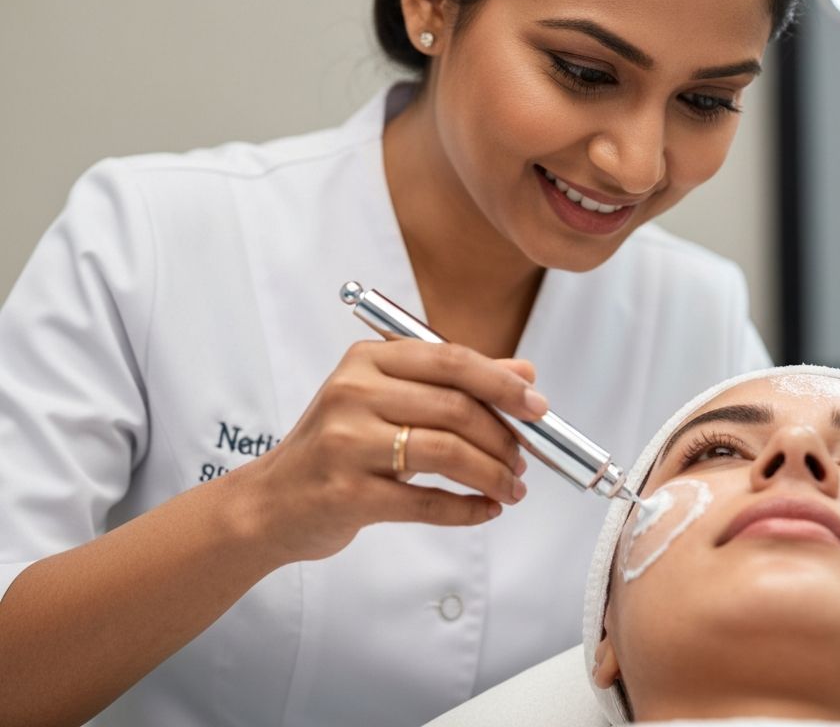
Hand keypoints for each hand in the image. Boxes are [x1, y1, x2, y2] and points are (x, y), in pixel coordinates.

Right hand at [239, 339, 545, 565]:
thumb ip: (454, 383)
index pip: (450, 359)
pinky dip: (465, 509)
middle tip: (523, 459)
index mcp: (367, 360)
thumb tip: (524, 375)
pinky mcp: (346, 493)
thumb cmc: (336, 446)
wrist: (270, 503)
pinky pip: (424, 501)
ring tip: (510, 488)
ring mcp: (346, 442)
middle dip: (502, 436)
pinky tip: (484, 511)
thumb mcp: (387, 400)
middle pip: (454, 407)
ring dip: (490, 474)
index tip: (538, 407)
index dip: (501, 383)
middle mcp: (353, 392)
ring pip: (445, 452)